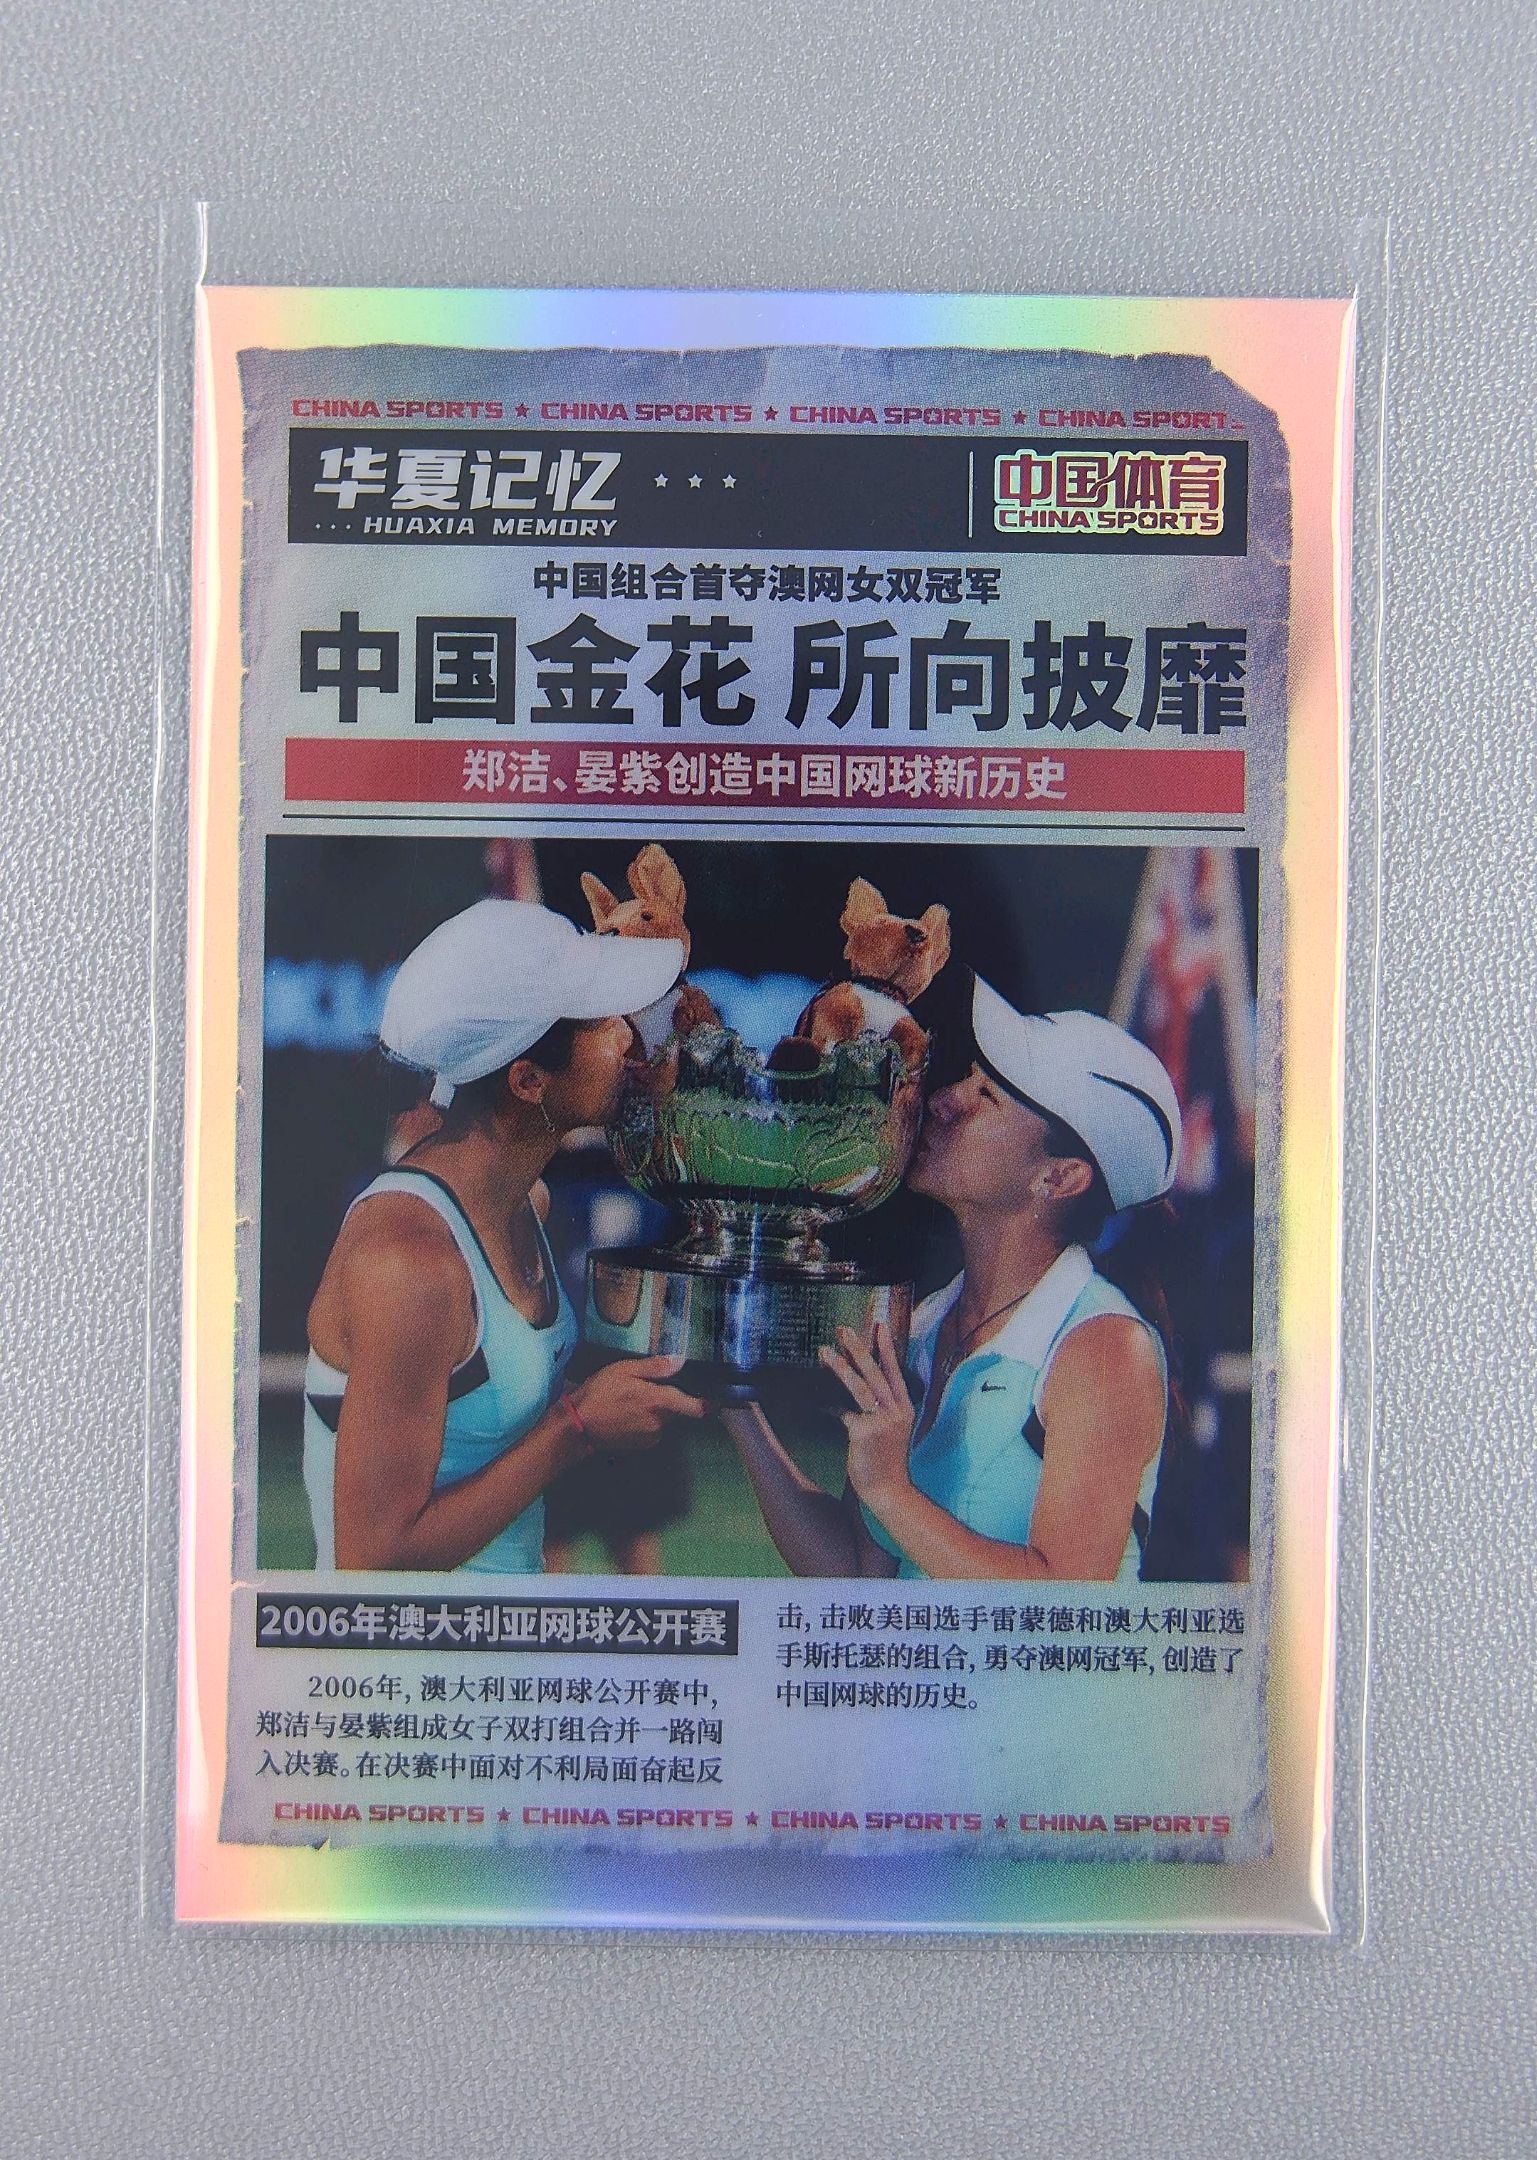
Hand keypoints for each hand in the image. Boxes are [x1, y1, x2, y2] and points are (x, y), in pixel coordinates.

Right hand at [568, 1354, 706, 1450]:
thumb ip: (655, 1367)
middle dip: (668, 1401)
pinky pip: (652, 1430)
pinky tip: (626, 1415)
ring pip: (663, 1420)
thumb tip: (681, 1361)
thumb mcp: (624, 1370)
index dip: (708, 1404)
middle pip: (676, 1410)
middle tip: (645, 1390)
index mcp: (658, 1402)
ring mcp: (651, 1436)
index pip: (695, 1407)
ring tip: (630, 1402)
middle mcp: (660, 1422)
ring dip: (655, 1412)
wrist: (577, 1426)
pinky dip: (645, 1423)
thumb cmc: (599, 1393)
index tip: (716, 1401)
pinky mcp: (641, 1446)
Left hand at [820, 1323, 914, 1506]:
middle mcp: (897, 1411)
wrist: (887, 1490)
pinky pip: (843, 1411)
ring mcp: (882, 1421)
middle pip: (877, 1373)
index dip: (887, 1348)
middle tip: (844, 1330)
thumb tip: (856, 1387)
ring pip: (861, 1387)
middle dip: (860, 1349)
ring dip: (841, 1367)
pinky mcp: (865, 1432)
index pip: (895, 1371)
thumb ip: (880, 1408)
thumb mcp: (890, 1429)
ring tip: (824, 1351)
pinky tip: (814, 1395)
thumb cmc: (884, 1459)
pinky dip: (828, 1403)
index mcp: (905, 1407)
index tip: (880, 1326)